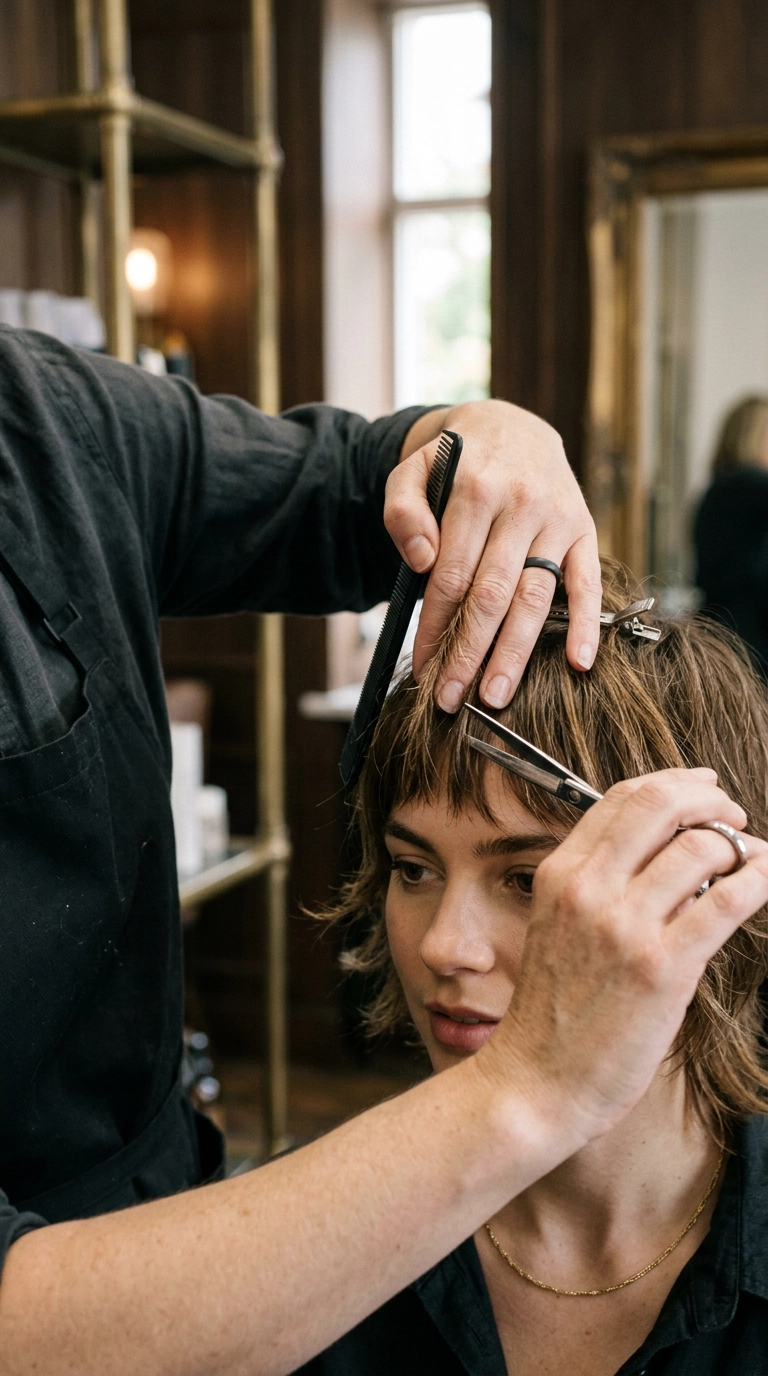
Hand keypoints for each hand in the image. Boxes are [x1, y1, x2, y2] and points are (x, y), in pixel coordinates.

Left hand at [386, 399, 599, 711]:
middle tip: (451, 698)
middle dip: (469, 652)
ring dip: (515, 652)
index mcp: (475, 490)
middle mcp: (521, 503)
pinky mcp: (585, 528)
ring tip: (496, 696)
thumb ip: (403, 510)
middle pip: (492, 594)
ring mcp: (557, 519)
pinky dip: (584, 624)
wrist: (512, 426)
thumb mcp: (413, 471)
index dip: (435, 625)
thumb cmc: (455, 462)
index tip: (422, 667)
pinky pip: (587, 582)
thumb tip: (421, 561)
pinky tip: (578, 663)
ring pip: (534, 596)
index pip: (450, 574)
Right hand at [479, 769, 767, 1149]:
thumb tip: (664, 849)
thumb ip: (598, 883)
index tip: (703, 787)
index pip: (621, 798)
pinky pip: (725, 901)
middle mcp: (588, 890)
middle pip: (660, 805)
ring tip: (750, 859)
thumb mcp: (556, 927)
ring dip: (738, 844)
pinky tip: (764, 878)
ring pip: (701, 848)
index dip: (673, 782)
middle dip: (710, 799)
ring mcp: (624, 927)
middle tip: (733, 815)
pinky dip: (756, 879)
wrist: (536, 1082)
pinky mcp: (661, 968)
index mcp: (560, 874)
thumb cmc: (552, 1014)